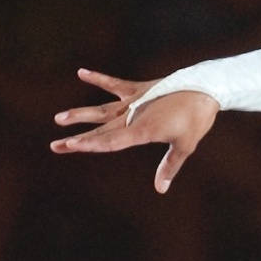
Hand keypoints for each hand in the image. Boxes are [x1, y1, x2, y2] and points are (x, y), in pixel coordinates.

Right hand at [51, 69, 218, 192]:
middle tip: (56, 146)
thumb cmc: (196, 120)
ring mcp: (134, 101)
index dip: (90, 144)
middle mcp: (133, 115)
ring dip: (80, 114)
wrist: (204, 89)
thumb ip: (169, 166)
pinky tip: (81, 72)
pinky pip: (115, 84)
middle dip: (78, 139)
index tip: (71, 146)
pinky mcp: (138, 89)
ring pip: (101, 110)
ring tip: (59, 118)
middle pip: (101, 130)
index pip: (111, 141)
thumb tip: (160, 189)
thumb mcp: (185, 145)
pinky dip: (99, 78)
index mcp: (143, 130)